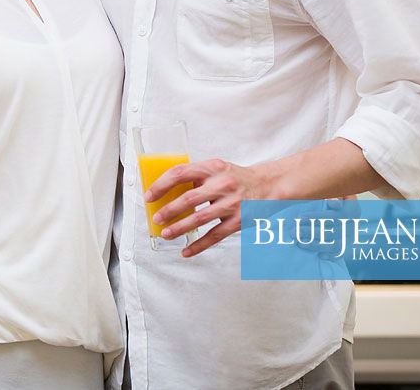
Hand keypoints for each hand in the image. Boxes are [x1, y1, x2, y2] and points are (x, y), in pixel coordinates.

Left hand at [144, 158, 272, 257]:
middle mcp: (222, 184)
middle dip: (169, 210)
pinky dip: (199, 245)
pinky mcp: (238, 221)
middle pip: (189, 198)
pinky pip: (215, 236)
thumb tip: (167, 191)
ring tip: (166, 233)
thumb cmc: (237, 177)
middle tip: (156, 218)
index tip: (150, 195)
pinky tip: (187, 251)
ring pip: (200, 218)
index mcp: (213, 167)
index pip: (181, 173)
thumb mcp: (217, 168)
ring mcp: (231, 203)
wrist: (269, 185)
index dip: (162, 184)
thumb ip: (196, 176)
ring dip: (180, 228)